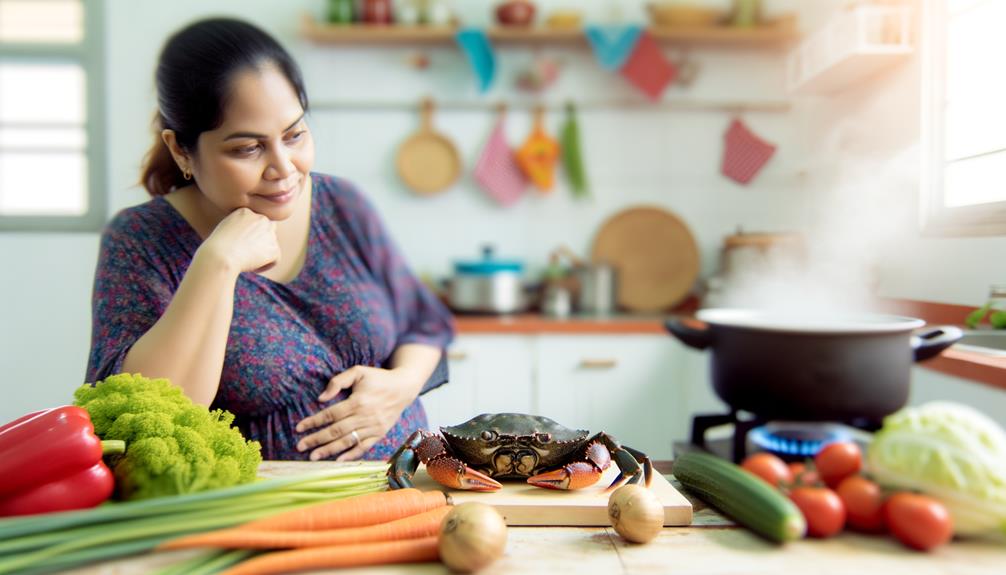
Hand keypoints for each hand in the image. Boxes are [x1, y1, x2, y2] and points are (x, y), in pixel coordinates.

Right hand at [198, 208, 279, 273]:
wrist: (219, 256)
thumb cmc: (215, 247)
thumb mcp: (223, 230)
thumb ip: (239, 228)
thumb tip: (250, 239)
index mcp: (246, 211)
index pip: (255, 222)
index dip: (249, 235)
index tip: (238, 245)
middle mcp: (261, 218)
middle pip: (267, 230)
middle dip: (260, 241)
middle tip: (247, 253)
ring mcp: (269, 233)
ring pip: (271, 245)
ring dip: (262, 254)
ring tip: (247, 261)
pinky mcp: (274, 248)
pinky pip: (275, 259)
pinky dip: (266, 266)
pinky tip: (253, 268)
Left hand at [295, 366, 422, 460]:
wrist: (404, 387)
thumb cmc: (378, 378)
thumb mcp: (358, 371)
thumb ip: (338, 381)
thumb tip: (321, 398)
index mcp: (358, 400)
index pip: (331, 414)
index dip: (313, 421)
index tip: (298, 428)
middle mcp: (365, 416)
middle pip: (336, 430)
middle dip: (316, 439)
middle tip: (300, 447)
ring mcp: (374, 427)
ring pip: (348, 441)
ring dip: (330, 450)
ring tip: (314, 457)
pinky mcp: (380, 433)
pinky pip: (364, 447)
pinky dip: (351, 455)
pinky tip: (338, 461)